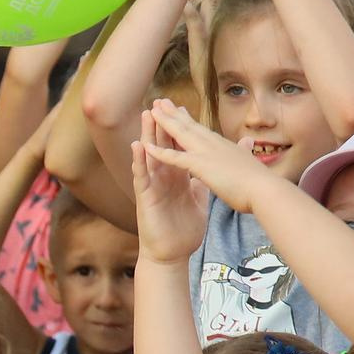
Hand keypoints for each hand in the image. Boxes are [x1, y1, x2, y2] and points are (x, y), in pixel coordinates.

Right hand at [131, 112, 209, 266]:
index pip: (178, 148)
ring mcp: (153, 186)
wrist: (172, 253)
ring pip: (149, 156)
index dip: (180, 129)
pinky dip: (140, 161)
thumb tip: (215, 170)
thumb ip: (205, 181)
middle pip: (163, 146)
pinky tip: (138, 146)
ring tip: (146, 114)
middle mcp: (163, 177)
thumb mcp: (199, 200)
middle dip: (162, 124)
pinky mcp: (146, 197)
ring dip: (147, 135)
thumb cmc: (183, 229)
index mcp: (177, 176)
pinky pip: (141, 176)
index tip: (183, 107)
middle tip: (161, 100)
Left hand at [141, 99, 274, 214]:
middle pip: (189, 126)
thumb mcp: (249, 161)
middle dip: (173, 113)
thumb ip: (245, 150)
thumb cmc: (259, 182)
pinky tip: (146, 146)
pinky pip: (175, 157)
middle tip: (159, 101)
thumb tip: (249, 141)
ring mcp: (206, 153)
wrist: (265, 190)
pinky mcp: (201, 165)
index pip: (201, 130)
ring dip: (164, 122)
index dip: (188, 119)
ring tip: (151, 110)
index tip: (178, 109)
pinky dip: (160, 152)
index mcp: (222, 145)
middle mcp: (213, 144)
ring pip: (180, 134)